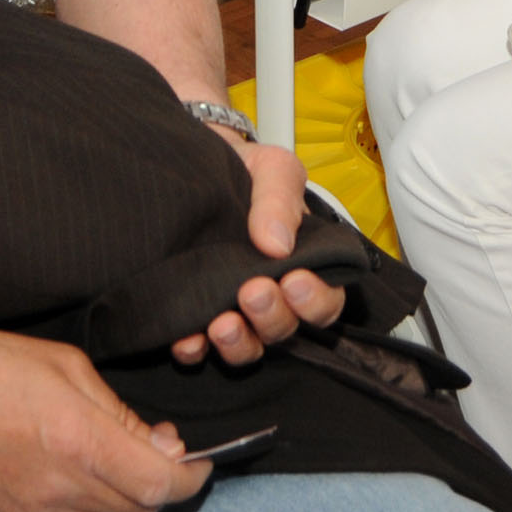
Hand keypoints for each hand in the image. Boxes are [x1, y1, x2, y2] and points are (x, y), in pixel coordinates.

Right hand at [0, 327, 210, 511]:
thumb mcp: (67, 366)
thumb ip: (119, 412)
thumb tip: (161, 443)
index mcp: (79, 441)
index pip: (160, 484)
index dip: (191, 477)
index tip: (199, 460)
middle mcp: (62, 487)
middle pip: (142, 508)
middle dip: (164, 484)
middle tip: (162, 452)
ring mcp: (38, 511)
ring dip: (129, 494)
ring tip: (119, 456)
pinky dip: (95, 501)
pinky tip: (82, 469)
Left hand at [169, 136, 345, 367]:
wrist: (186, 163)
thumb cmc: (243, 169)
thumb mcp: (272, 168)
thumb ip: (281, 199)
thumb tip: (278, 244)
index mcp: (301, 264)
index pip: (324, 302)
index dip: (316, 301)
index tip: (294, 281)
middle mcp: (270, 294)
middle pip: (284, 328)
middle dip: (272, 316)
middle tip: (253, 291)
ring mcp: (232, 308)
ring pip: (247, 347)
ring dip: (239, 343)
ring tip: (222, 323)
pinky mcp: (193, 315)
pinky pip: (197, 348)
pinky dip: (194, 349)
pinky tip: (186, 338)